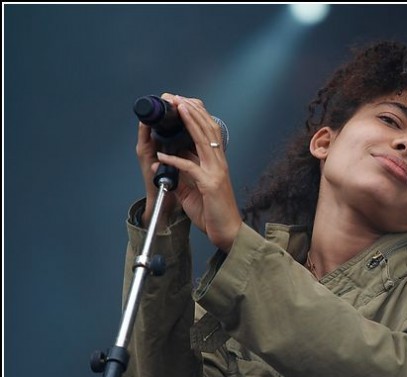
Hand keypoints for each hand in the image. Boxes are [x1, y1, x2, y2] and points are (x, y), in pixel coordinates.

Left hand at [152, 94, 241, 252]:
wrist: (228, 233)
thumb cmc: (213, 212)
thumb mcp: (194, 190)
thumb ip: (182, 175)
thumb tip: (165, 164)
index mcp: (217, 163)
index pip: (210, 132)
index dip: (198, 115)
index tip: (184, 103)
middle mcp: (219, 164)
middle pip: (208, 130)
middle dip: (193, 111)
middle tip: (178, 98)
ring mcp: (216, 173)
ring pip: (204, 141)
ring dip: (190, 123)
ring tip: (178, 109)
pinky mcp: (210, 185)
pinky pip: (190, 168)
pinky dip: (174, 160)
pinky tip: (162, 155)